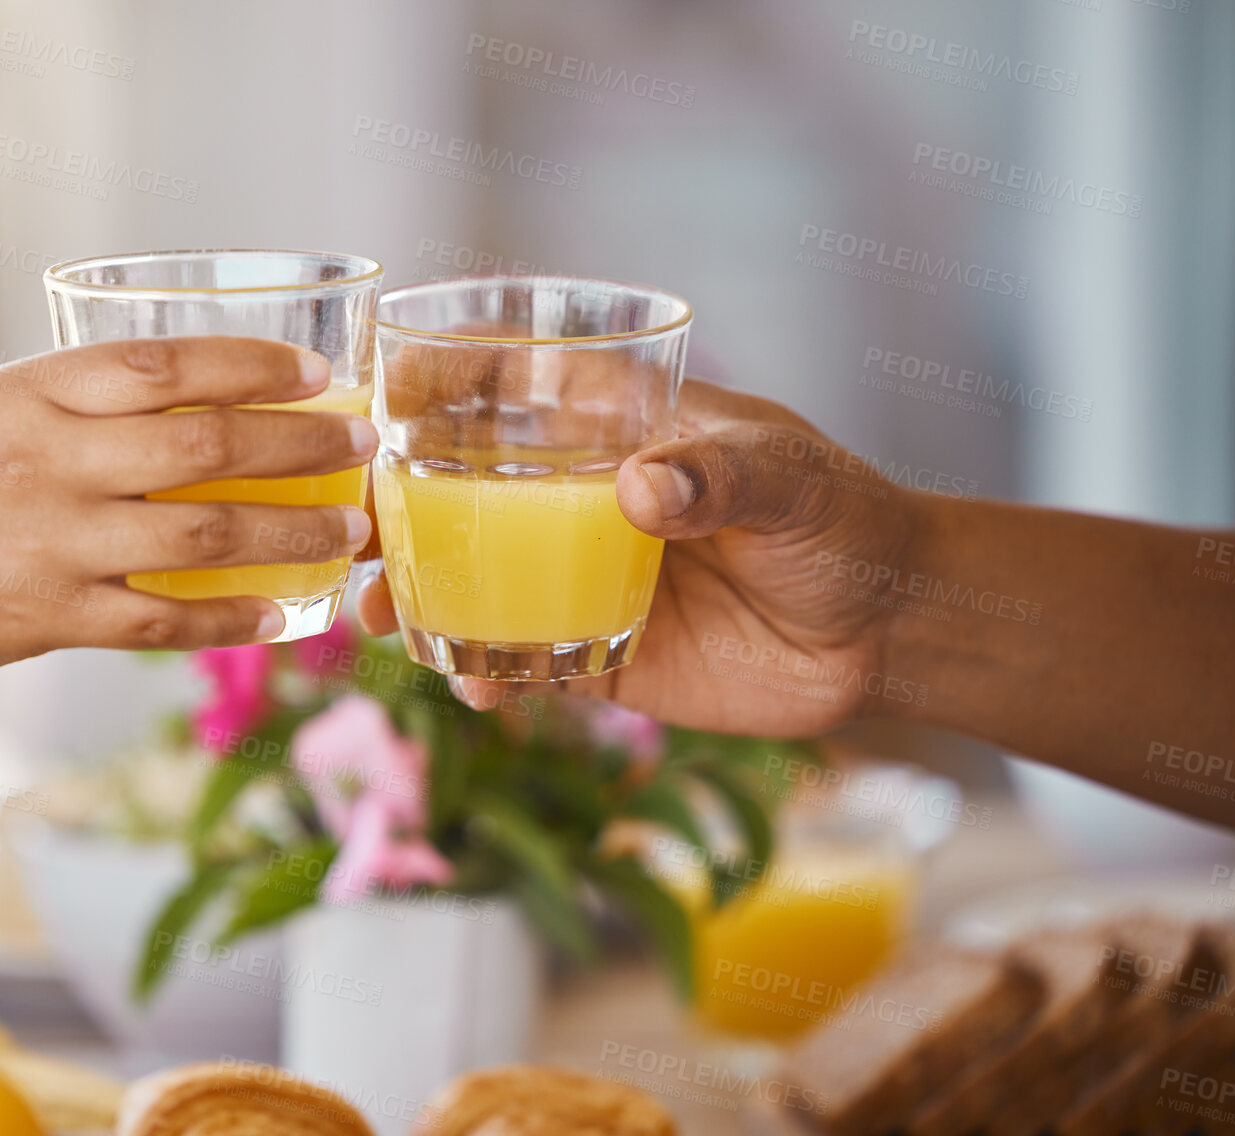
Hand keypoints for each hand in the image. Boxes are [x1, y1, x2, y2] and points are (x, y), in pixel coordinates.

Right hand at [0, 337, 375, 681]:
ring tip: (348, 531)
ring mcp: (49, 547)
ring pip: (203, 534)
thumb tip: (173, 396)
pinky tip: (280, 613)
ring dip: (291, 533)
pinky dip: (229, 618)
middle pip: (204, 446)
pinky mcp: (47, 621)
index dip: (253, 367)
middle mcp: (44, 464)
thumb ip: (65, 401)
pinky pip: (163, 621)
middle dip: (301, 445)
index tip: (317, 376)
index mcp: (24, 395)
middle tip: (363, 446)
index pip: (163, 365)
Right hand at [357, 379, 925, 735]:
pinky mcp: (601, 652)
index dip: (436, 388)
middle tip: (350, 536)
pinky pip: (524, 660)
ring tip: (384, 617)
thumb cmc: (843, 522)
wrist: (884, 632)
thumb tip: (641, 487)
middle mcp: (583, 501)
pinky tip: (475, 685)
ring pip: (477, 582)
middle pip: (465, 496)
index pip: (512, 392)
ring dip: (421, 597)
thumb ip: (721, 478)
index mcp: (617, 430)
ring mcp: (584, 578)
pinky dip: (487, 672)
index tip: (373, 401)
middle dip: (396, 513)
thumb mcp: (790, 483)